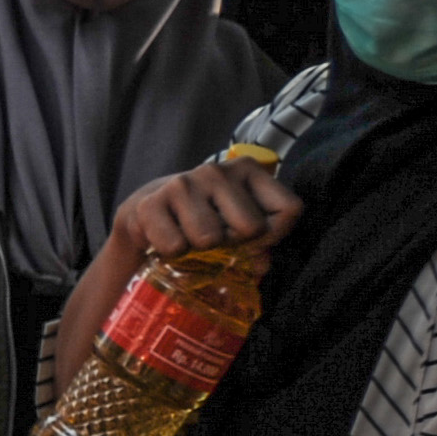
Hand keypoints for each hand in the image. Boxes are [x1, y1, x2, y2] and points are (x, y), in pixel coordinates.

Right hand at [107, 153, 300, 263]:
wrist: (147, 212)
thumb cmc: (204, 219)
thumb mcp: (238, 224)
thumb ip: (260, 243)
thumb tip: (260, 265)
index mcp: (248, 170)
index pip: (289, 209)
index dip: (275, 235)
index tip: (256, 242)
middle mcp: (217, 170)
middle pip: (251, 227)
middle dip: (236, 244)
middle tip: (219, 242)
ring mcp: (183, 184)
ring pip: (210, 238)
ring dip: (200, 250)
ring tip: (191, 239)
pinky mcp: (150, 203)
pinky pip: (175, 246)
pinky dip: (172, 253)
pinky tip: (168, 240)